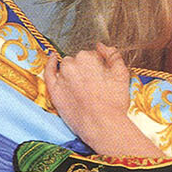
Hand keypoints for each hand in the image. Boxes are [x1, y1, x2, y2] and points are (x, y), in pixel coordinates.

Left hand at [44, 45, 160, 157]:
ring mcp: (61, 77)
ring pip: (66, 67)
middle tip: (95, 85)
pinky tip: (52, 58)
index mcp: (88, 57)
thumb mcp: (122, 74)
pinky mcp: (54, 90)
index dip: (99, 66)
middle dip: (86, 69)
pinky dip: (50, 64)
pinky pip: (49, 72)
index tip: (102, 77)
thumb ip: (113, 55)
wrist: (102, 125)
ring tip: (82, 86)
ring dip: (72, 71)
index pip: (93, 55)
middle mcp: (72, 64)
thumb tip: (101, 46)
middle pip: (79, 61)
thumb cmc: (114, 102)